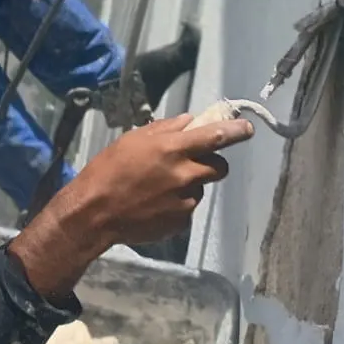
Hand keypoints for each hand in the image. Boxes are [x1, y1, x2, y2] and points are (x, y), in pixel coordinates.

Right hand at [9, 114, 253, 302]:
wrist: (96, 212)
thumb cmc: (109, 168)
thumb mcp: (132, 139)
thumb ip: (164, 129)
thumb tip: (188, 122)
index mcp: (171, 149)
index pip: (214, 137)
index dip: (234, 131)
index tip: (247, 128)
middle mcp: (184, 174)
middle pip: (219, 166)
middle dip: (212, 162)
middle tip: (193, 162)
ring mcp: (185, 201)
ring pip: (200, 188)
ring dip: (189, 184)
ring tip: (159, 187)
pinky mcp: (182, 222)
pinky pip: (188, 208)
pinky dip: (177, 203)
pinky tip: (154, 203)